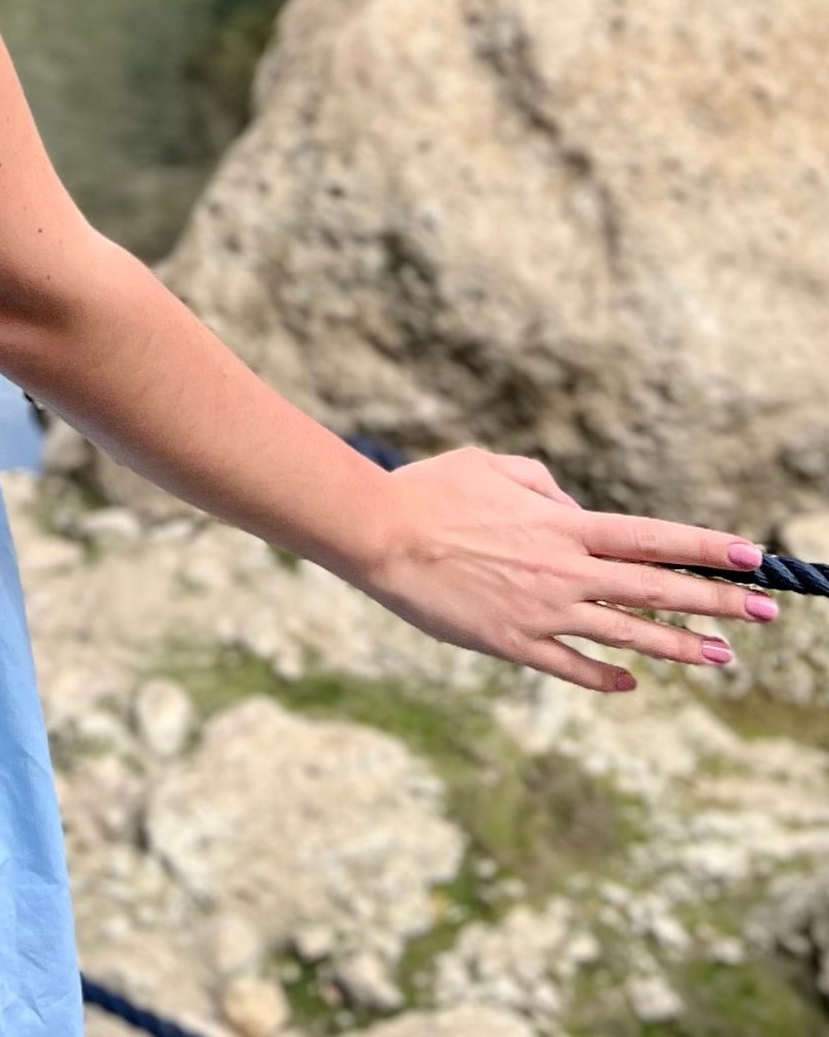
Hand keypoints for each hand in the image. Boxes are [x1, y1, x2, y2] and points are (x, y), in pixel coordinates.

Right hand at [355, 447, 777, 692]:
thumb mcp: (491, 465)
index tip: (752, 554)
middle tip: (765, 613)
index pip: (652, 538)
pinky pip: (572, 666)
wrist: (381, 535)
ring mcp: (543, 610)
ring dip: (679, 646)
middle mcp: (565, 569)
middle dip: (716, 601)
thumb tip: (569, 503)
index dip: (706, 546)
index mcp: (562, 523)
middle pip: (655, 589)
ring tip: (722, 658)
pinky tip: (631, 681)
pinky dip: (606, 676)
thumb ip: (539, 481)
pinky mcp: (514, 643)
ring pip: (627, 635)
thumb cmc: (431, 490)